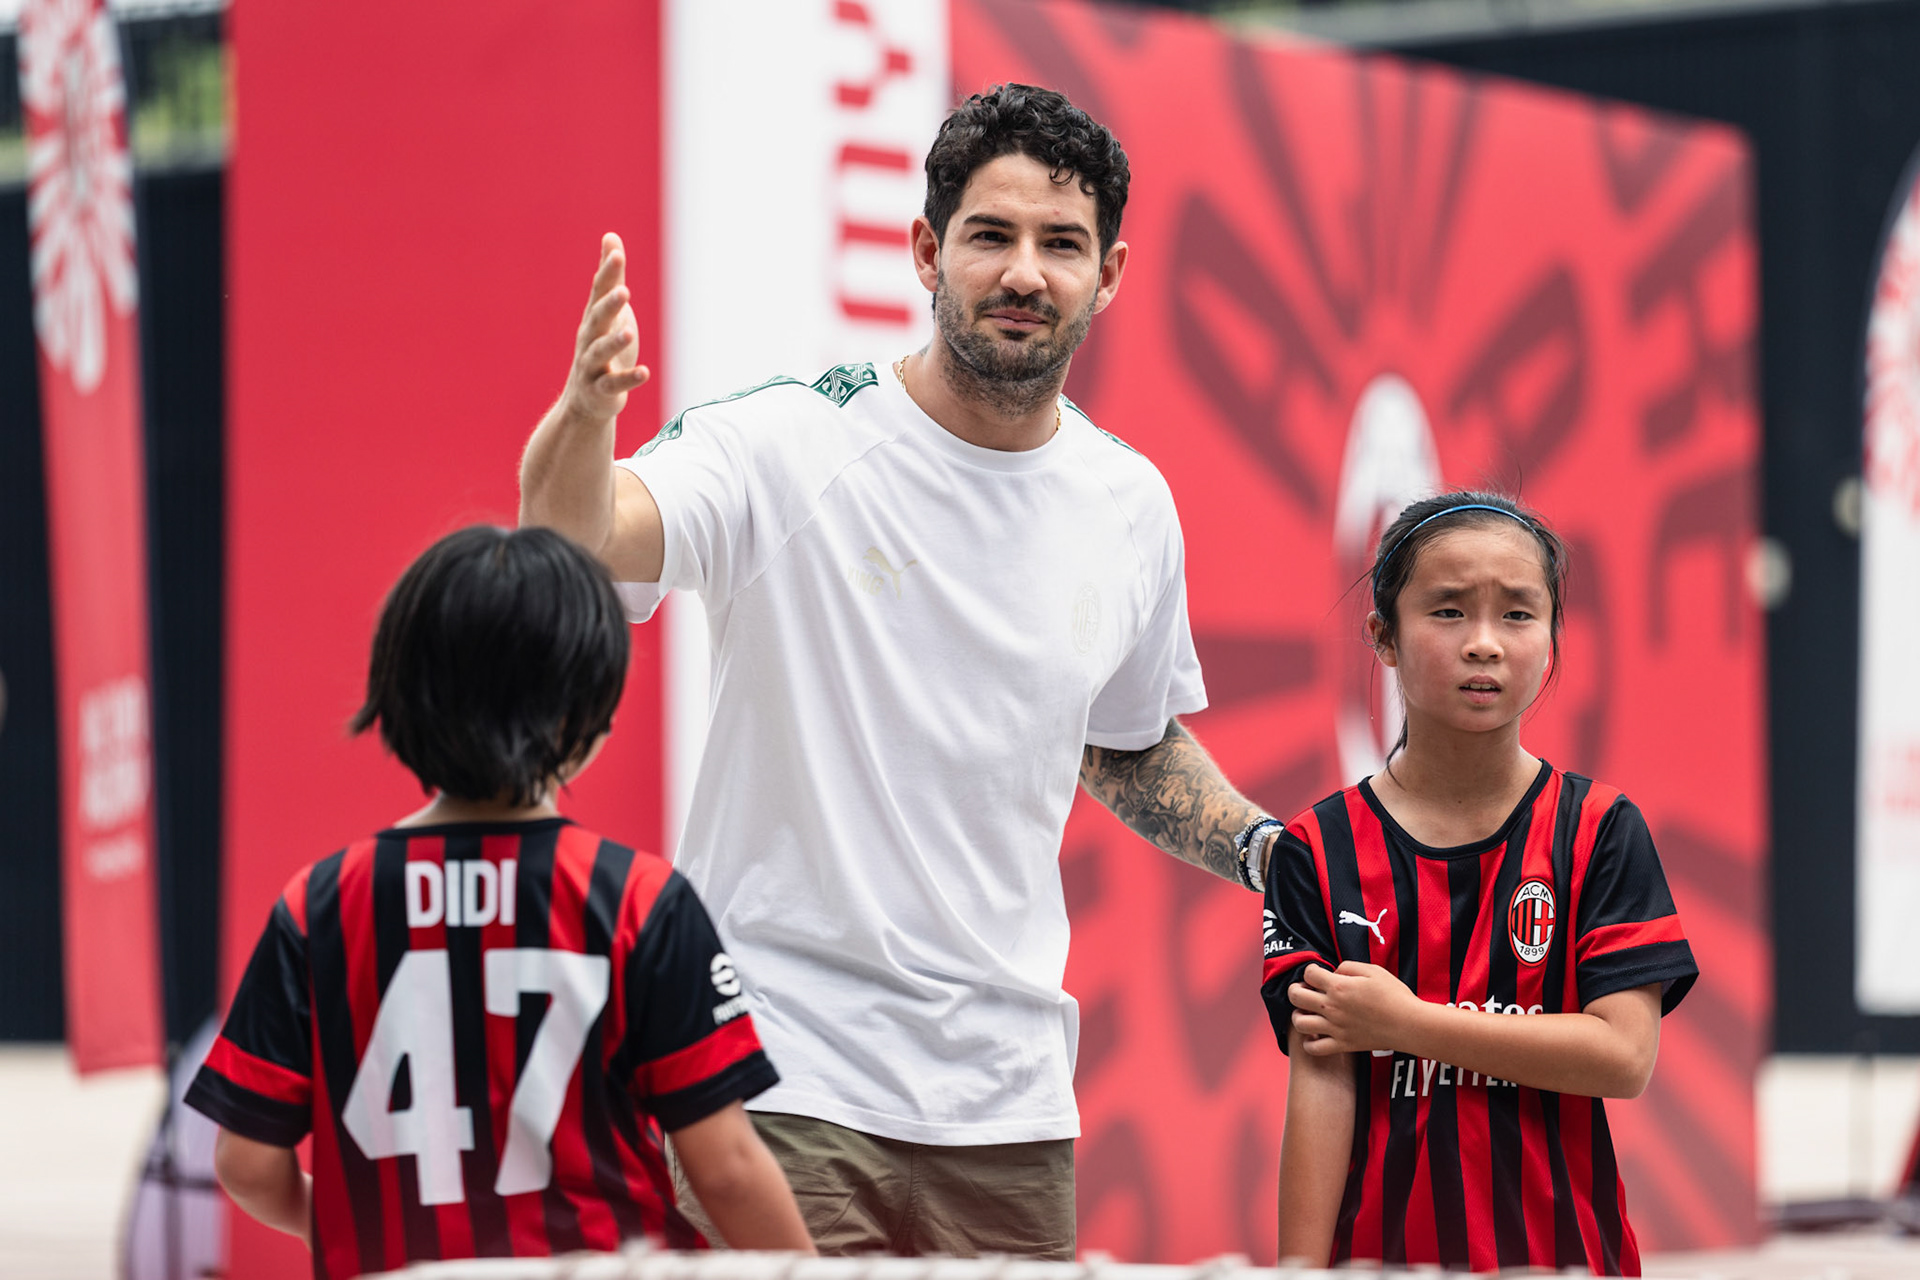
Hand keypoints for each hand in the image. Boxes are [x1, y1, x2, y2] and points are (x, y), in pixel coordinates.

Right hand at [562, 233, 650, 427]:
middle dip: (609, 304)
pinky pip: (613, 384)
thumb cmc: (601, 346)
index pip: (599, 291)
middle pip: (597, 319)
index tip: (617, 253)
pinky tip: (644, 373)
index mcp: (593, 318)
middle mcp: (588, 339)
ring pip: (600, 352)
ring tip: (630, 332)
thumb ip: (610, 278)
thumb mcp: (607, 311)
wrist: (585, 399)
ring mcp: (592, 365)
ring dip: (614, 341)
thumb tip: (611, 237)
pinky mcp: (601, 390)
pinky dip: (628, 379)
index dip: (608, 273)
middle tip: (624, 290)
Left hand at [1289, 960, 1422, 1055]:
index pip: (1308, 973)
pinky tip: (1316, 1034)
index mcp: (1339, 987)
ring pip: (1299, 1023)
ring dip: (1299, 1015)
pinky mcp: (1343, 1044)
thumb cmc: (1394, 995)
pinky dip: (1309, 1042)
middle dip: (1295, 989)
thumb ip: (1348, 967)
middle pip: (1296, 996)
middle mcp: (1332, 1007)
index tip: (1318, 973)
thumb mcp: (1373, 970)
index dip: (1311, 970)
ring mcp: (1335, 1028)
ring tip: (1308, 1012)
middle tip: (1305, 990)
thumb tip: (1333, 973)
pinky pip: (1314, 1048)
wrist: (1409, 1024)